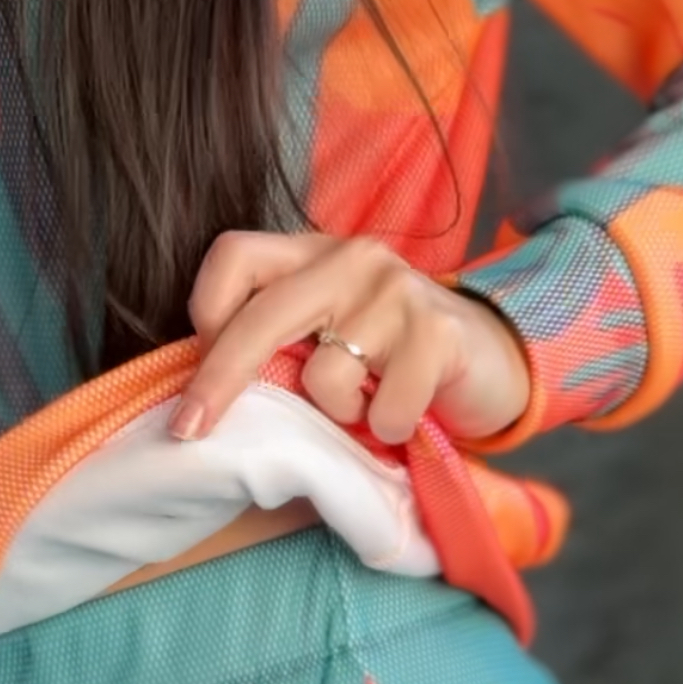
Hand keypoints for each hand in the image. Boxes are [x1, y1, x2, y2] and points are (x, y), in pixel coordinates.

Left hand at [172, 232, 531, 446]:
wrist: (492, 362)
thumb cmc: (393, 360)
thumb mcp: (329, 337)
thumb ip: (279, 343)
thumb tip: (204, 396)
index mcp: (313, 253)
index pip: (234, 257)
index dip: (205, 312)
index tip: (199, 373)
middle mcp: (351, 258)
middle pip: (262, 316)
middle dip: (219, 380)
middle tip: (190, 429)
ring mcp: (397, 290)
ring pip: (323, 376)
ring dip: (339, 413)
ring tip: (367, 406)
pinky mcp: (437, 332)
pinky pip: (383, 407)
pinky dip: (388, 428)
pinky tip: (405, 415)